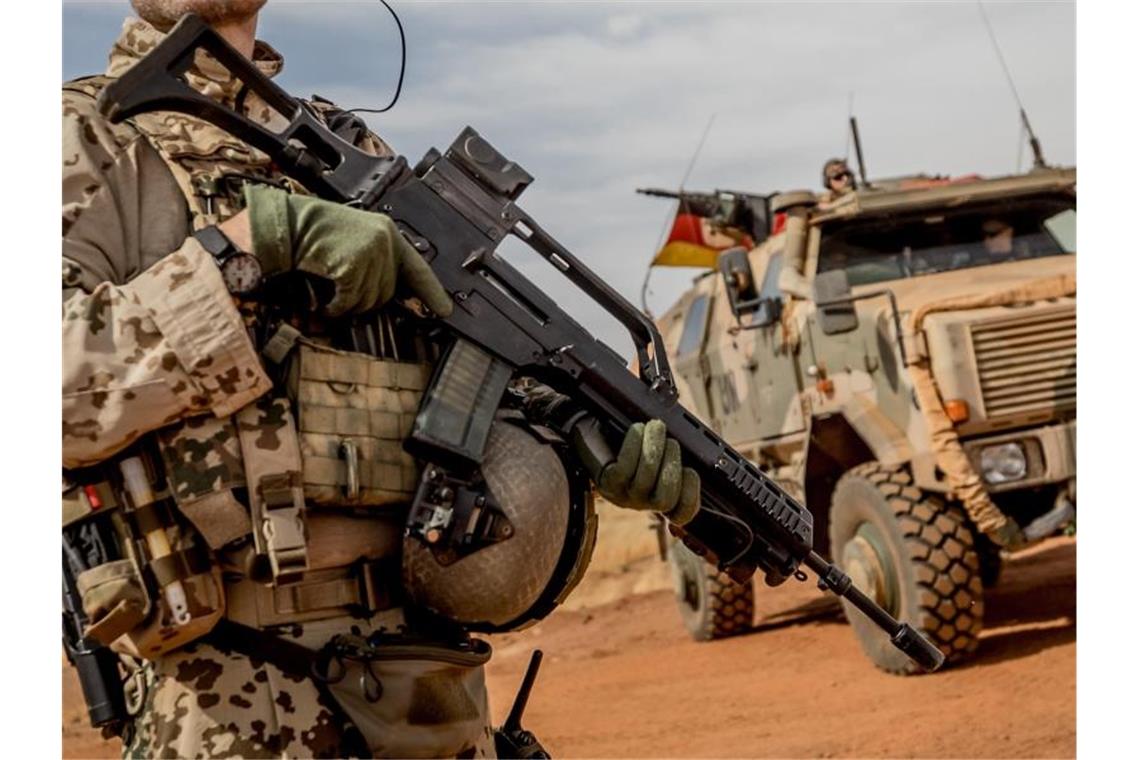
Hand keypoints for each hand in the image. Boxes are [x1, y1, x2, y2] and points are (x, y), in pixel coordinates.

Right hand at [242, 185, 452, 317]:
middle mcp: (385, 241)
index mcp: (387, 232)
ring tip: (330, 290)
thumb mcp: (354, 241)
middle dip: (364, 299)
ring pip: (369, 301)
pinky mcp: (354, 266)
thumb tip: (387, 295)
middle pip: (387, 292)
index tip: (444, 310)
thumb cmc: (314, 233)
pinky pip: (350, 302)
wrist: (288, 225)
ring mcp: (371, 253)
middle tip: (342, 290)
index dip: (432, 292)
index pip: (417, 267)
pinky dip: (335, 307)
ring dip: (348, 304)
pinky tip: (324, 299)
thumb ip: (376, 260)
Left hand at [595, 420, 699, 524]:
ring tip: (655, 427)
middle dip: (672, 464)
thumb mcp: (660, 449)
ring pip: (646, 479)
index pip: (682, 514)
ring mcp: (624, 495)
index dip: (690, 498)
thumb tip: (692, 440)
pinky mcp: (608, 482)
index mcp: (662, 497)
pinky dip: (634, 444)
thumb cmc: (634, 441)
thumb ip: (677, 452)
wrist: (596, 434)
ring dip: (654, 447)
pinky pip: (625, 467)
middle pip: (666, 498)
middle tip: (671, 441)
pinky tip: (637, 429)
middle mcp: (644, 502)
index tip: (690, 471)